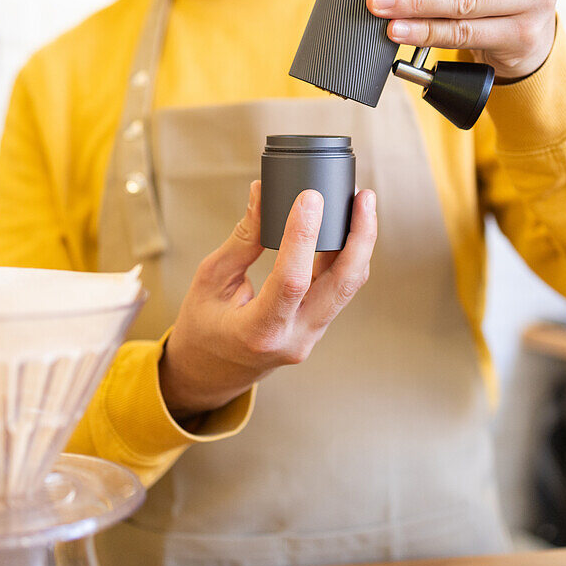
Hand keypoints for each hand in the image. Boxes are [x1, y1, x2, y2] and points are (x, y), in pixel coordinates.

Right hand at [159, 180, 377, 416]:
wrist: (209, 372)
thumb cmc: (202, 327)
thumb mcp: (211, 280)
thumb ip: (243, 239)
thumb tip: (262, 193)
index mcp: (259, 331)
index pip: (292, 280)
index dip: (303, 236)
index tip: (310, 198)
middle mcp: (295, 338)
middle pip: (341, 285)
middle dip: (359, 237)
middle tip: (364, 197)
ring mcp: (311, 335)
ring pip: (347, 286)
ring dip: (359, 244)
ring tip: (361, 204)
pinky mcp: (317, 326)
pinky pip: (339, 289)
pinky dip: (346, 256)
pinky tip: (347, 228)